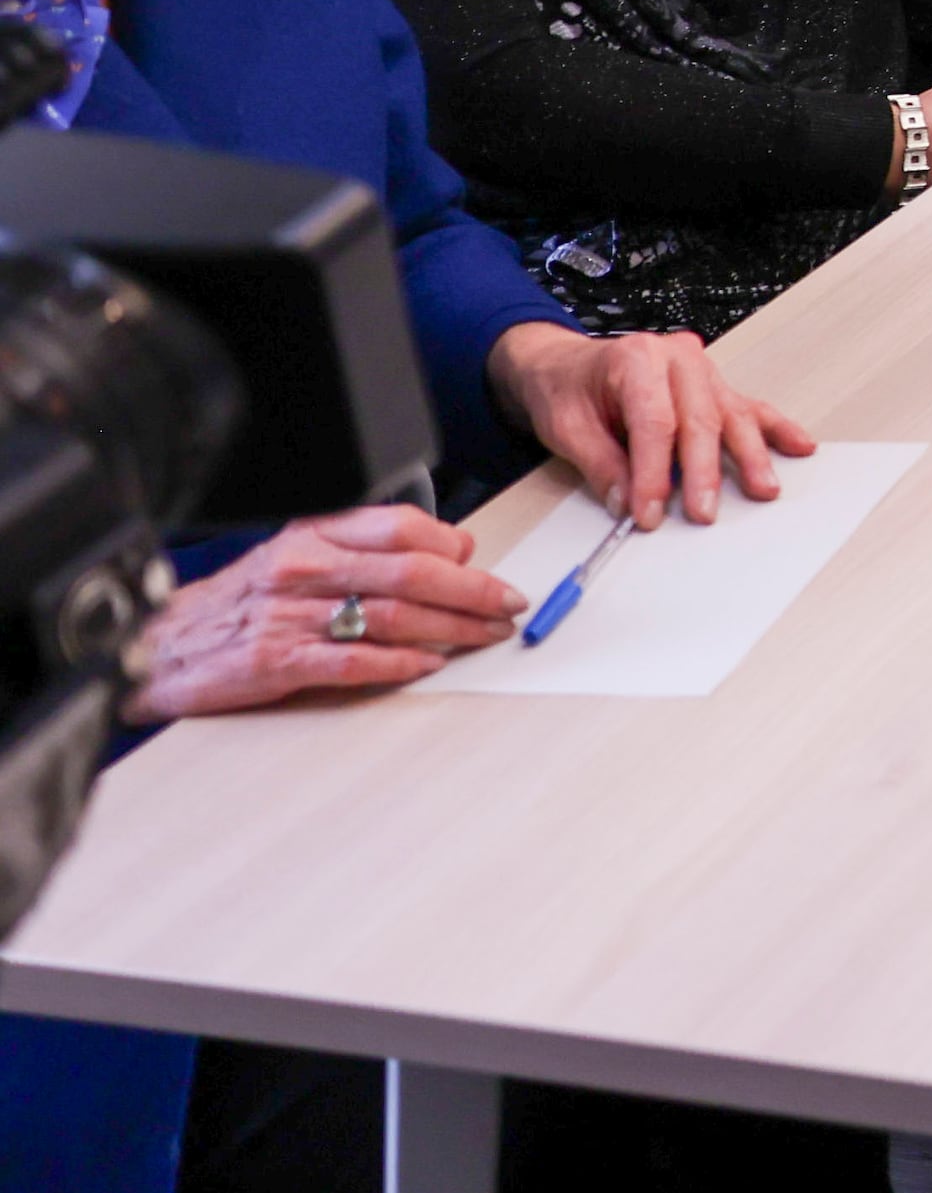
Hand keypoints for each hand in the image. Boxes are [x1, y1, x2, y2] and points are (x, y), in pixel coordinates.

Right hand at [123, 505, 520, 719]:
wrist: (162, 644)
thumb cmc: (241, 601)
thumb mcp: (300, 554)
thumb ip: (368, 548)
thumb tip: (452, 549)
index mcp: (314, 534)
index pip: (402, 527)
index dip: (454, 546)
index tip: (484, 564)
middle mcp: (305, 568)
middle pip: (412, 573)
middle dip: (473, 591)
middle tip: (509, 605)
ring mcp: (291, 616)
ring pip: (393, 617)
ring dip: (452, 629)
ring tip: (485, 636)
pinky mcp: (277, 662)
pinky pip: (354, 662)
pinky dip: (400, 664)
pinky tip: (429, 665)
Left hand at [486, 326, 814, 530]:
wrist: (565, 364)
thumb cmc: (565, 388)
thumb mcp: (565, 426)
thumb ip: (600, 464)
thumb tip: (629, 502)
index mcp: (635, 359)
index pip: (654, 421)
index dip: (653, 471)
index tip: (650, 512)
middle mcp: (676, 358)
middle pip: (700, 417)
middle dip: (705, 470)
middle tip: (703, 511)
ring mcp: (702, 370)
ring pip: (732, 414)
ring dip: (750, 455)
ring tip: (763, 488)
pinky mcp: (714, 386)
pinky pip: (750, 407)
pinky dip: (775, 429)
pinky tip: (799, 446)